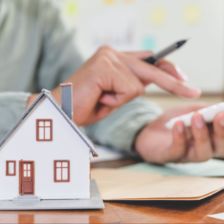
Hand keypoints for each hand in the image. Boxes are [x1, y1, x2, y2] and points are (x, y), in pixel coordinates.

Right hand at [28, 46, 200, 125]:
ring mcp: (108, 57)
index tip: (182, 78)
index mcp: (113, 58)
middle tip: (193, 91)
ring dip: (122, 99)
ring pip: (137, 84)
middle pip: (151, 67)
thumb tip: (146, 82)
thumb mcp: (115, 96)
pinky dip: (116, 100)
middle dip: (173, 81)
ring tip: (101, 99)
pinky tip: (99, 98)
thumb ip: (130, 85)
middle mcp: (111, 53)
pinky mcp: (104, 66)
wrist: (62, 111)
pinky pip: (127, 89)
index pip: (147, 60)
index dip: (166, 69)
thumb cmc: (87, 105)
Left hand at [135, 104, 223, 163]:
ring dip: (201, 135)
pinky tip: (178, 123)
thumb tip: (218, 107)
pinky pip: (177, 151)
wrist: (146, 131)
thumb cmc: (171, 122)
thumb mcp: (188, 111)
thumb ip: (204, 110)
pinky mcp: (168, 156)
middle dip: (223, 133)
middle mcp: (201, 150)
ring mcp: (185, 156)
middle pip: (219, 148)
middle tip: (220, 116)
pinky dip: (179, 137)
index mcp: (209, 139)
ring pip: (202, 153)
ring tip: (196, 117)